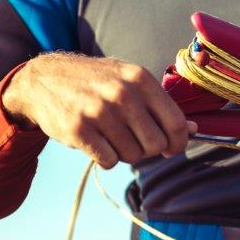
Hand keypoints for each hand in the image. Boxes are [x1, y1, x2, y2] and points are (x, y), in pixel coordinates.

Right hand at [1, 53, 196, 167]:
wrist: (44, 79)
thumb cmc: (96, 82)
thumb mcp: (130, 81)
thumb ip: (161, 105)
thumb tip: (194, 129)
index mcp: (140, 79)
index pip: (175, 122)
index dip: (179, 142)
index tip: (172, 148)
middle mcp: (122, 94)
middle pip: (155, 145)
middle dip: (148, 149)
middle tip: (134, 140)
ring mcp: (99, 112)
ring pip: (132, 156)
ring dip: (124, 152)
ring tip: (111, 135)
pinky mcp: (79, 130)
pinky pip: (109, 161)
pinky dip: (105, 157)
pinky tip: (96, 140)